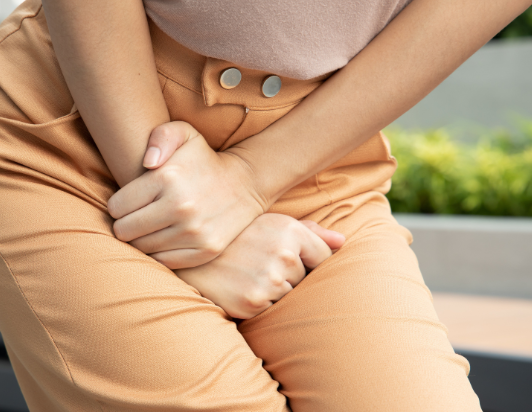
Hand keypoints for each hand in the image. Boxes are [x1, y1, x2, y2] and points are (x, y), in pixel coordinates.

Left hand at [107, 121, 267, 268]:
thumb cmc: (204, 159)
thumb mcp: (184, 133)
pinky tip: (168, 237)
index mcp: (168, 178)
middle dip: (127, 223)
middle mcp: (181, 207)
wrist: (247, 183)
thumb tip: (147, 163)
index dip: (120, 204)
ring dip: (144, 238)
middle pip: (124, 231)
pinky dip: (161, 252)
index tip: (133, 200)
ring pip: (142, 248)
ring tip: (155, 224)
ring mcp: (195, 232)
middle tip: (141, 215)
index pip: (116, 207)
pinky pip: (163, 261)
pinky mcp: (206, 250)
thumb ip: (159, 137)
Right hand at [176, 214, 345, 318]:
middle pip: (306, 278)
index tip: (284, 256)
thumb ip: (311, 232)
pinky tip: (242, 287)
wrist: (188, 254)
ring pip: (290, 295)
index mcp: (290, 230)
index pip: (323, 256)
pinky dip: (262, 303)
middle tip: (258, 264)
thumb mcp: (271, 224)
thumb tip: (343, 242)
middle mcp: (283, 253)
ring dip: (275, 291)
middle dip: (289, 275)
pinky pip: (273, 309)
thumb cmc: (237, 236)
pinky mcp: (254, 303)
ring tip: (249, 274)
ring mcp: (269, 280)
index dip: (307, 260)